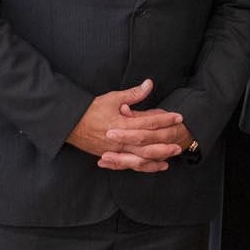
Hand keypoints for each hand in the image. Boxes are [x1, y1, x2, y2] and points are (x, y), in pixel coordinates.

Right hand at [68, 80, 182, 169]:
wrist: (69, 124)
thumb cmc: (91, 109)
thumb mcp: (112, 98)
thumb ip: (133, 94)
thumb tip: (149, 83)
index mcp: (121, 124)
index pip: (148, 122)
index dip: (165, 119)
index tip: (178, 116)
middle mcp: (120, 140)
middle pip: (148, 144)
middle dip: (165, 143)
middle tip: (180, 140)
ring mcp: (115, 151)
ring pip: (141, 158)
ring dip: (158, 157)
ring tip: (172, 155)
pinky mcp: (111, 157)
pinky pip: (131, 165)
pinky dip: (145, 166)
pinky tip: (157, 165)